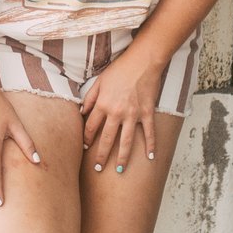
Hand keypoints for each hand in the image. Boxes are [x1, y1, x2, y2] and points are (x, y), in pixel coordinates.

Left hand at [79, 49, 164, 176]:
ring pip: (126, 141)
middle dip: (101, 155)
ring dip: (122, 157)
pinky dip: (151, 146)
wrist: (143, 61)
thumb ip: (90, 98)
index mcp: (103, 104)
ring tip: (119, 170)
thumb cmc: (120, 69)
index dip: (87, 139)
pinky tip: (150, 157)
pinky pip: (149, 133)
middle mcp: (116, 113)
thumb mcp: (99, 80)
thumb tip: (81, 112)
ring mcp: (133, 114)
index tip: (85, 148)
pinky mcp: (147, 113)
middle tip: (97, 169)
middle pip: (107, 139)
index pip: (91, 127)